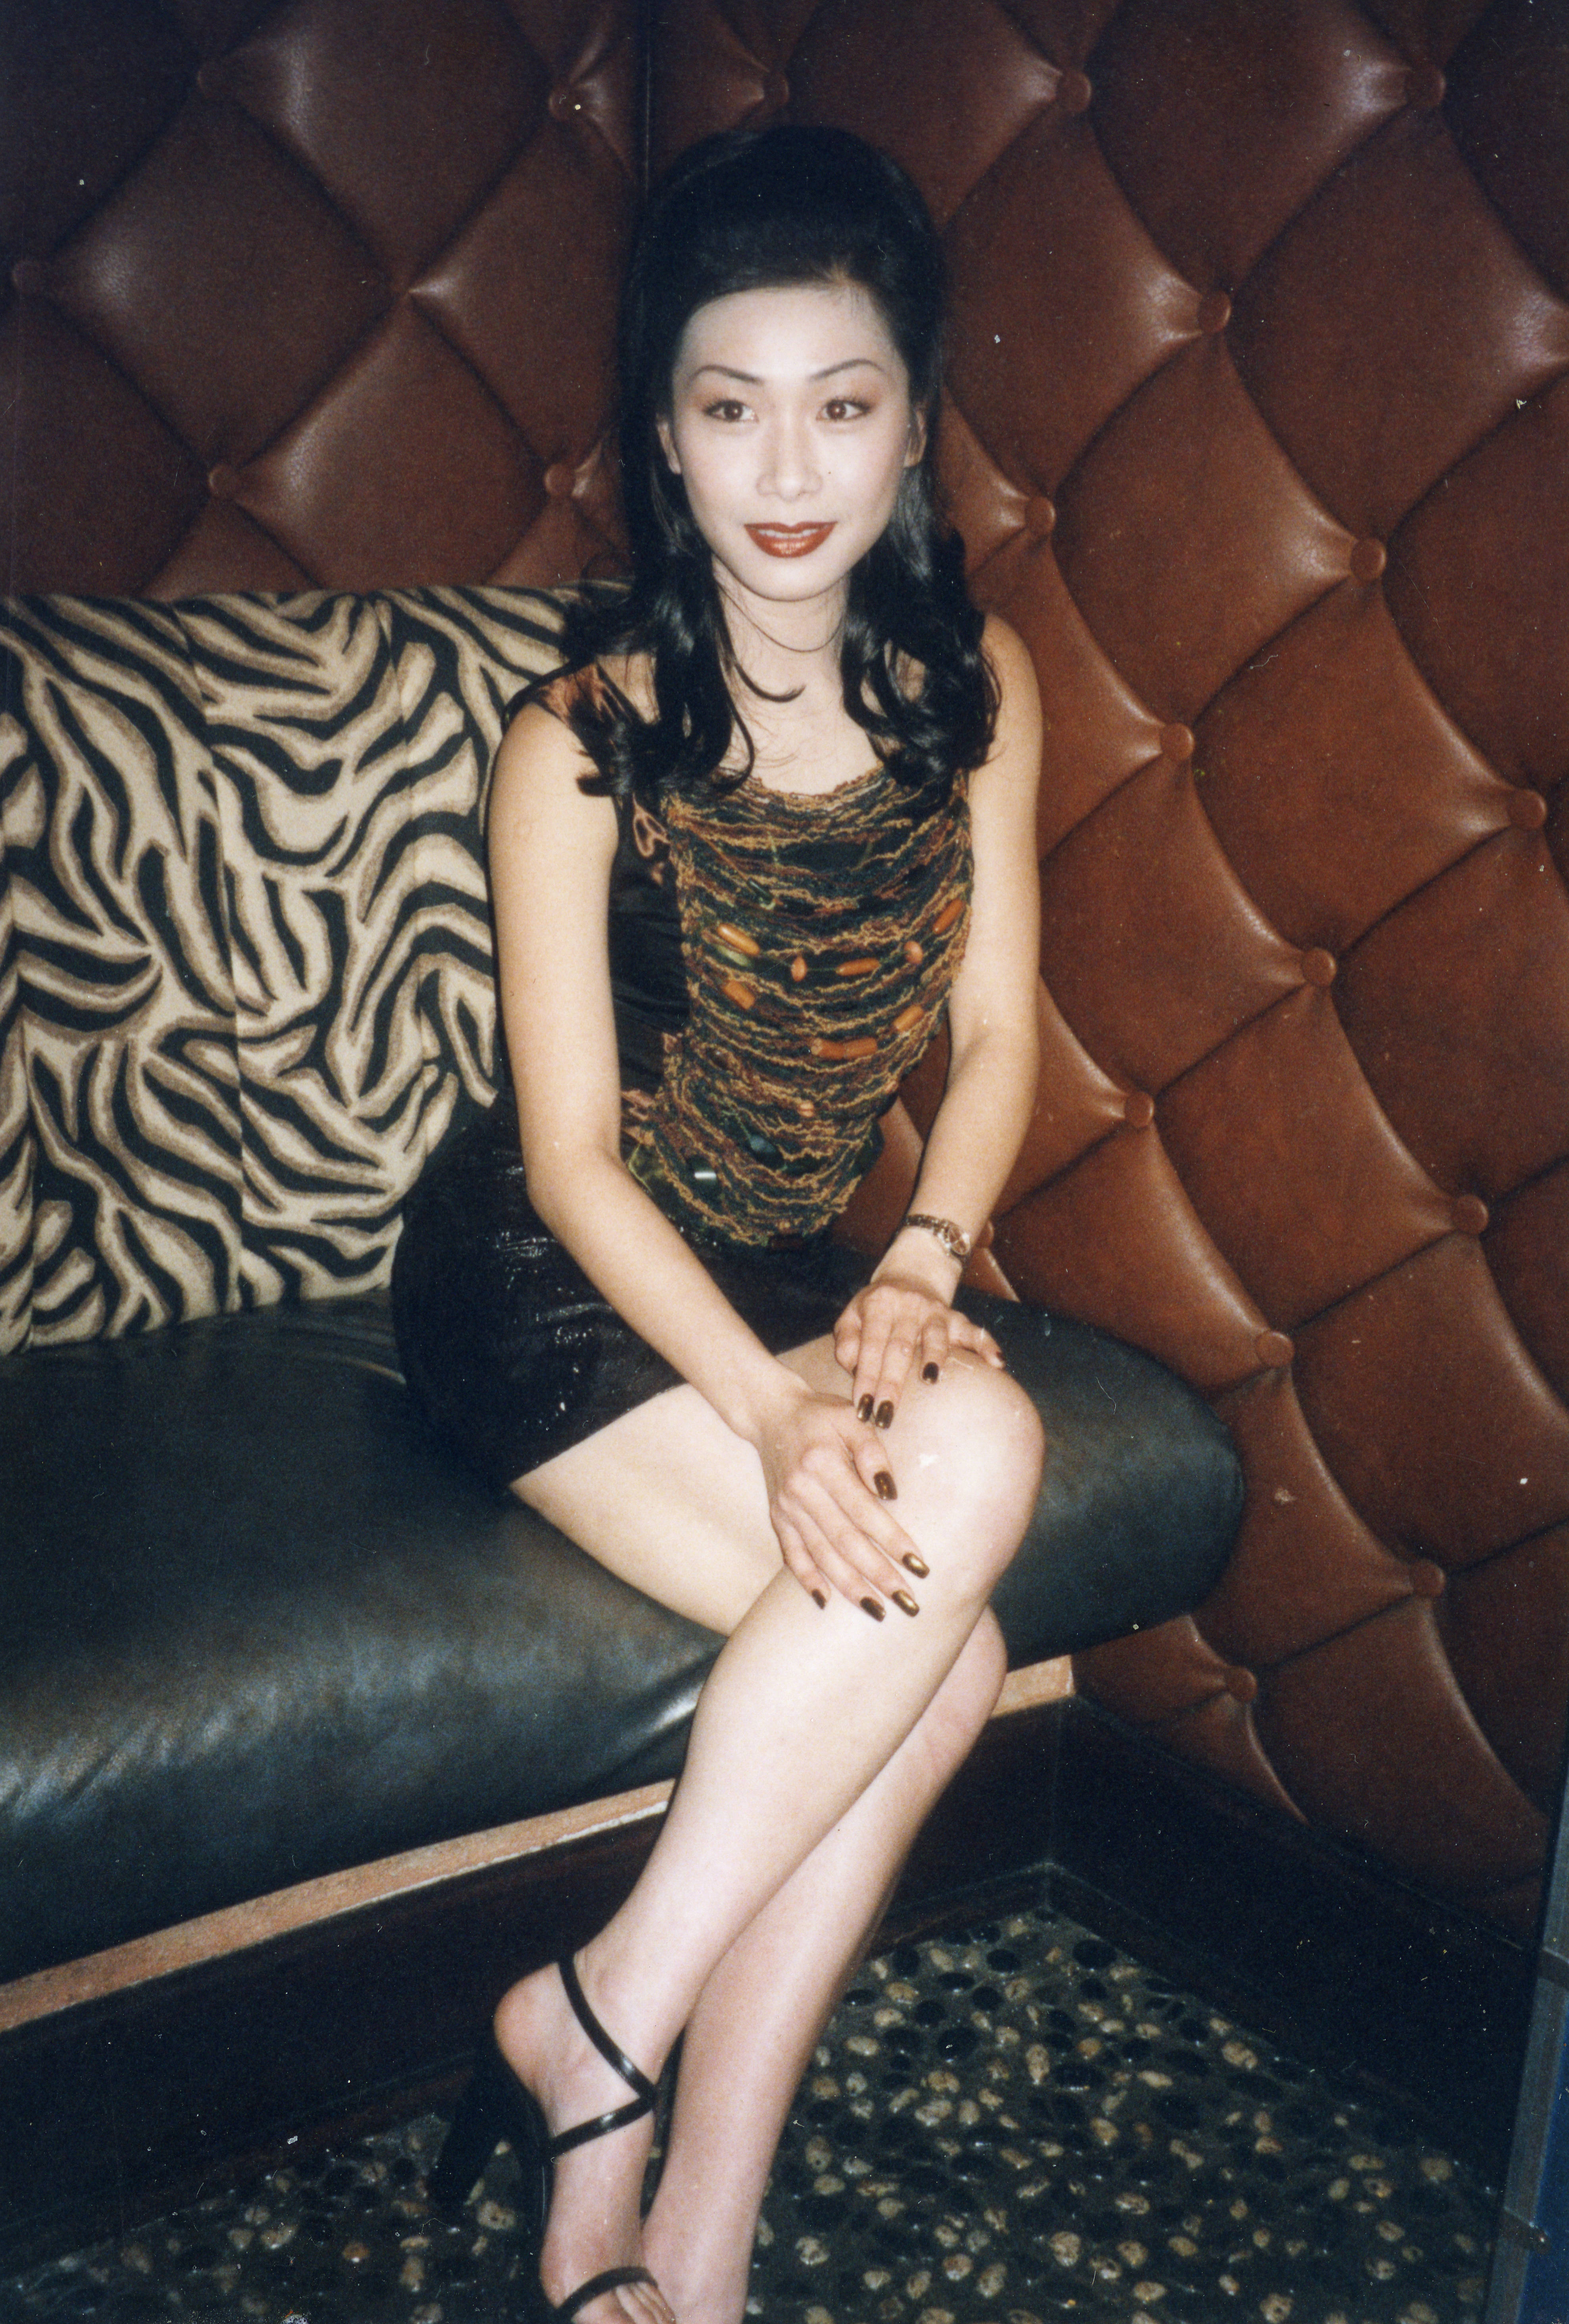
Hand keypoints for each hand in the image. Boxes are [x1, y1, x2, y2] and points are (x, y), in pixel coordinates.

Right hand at [752, 1374, 924, 1615]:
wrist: (771, 1412)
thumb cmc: (821, 1415)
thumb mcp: (851, 1418)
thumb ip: (873, 1451)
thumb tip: (890, 1493)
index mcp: (823, 1464)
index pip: (864, 1511)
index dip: (892, 1540)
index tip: (919, 1565)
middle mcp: (802, 1490)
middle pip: (845, 1541)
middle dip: (878, 1574)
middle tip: (909, 1603)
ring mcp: (786, 1507)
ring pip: (821, 1554)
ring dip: (849, 1586)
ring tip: (877, 1610)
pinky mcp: (777, 1516)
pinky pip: (791, 1553)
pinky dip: (807, 1578)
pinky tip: (825, 1602)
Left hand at [833, 1254, 1003, 1430]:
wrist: (909, 1274)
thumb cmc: (875, 1308)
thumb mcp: (852, 1315)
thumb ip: (846, 1339)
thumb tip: (852, 1366)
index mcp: (878, 1305)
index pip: (870, 1346)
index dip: (866, 1377)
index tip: (863, 1408)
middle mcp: (907, 1306)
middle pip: (900, 1348)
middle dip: (892, 1384)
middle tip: (886, 1415)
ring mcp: (934, 1311)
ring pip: (935, 1336)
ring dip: (934, 1358)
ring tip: (930, 1381)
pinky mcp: (956, 1317)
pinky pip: (974, 1331)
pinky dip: (987, 1346)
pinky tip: (997, 1363)